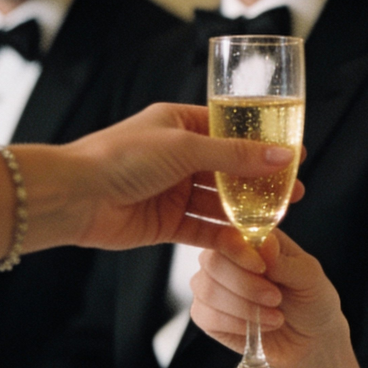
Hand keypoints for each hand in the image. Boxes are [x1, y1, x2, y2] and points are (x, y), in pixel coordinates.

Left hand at [55, 102, 302, 251]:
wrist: (73, 197)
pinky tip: (247, 243)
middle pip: (230, 170)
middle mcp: (179, 157)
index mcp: (180, 125)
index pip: (232, 131)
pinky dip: (225, 237)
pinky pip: (204, 230)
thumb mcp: (185, 147)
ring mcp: (173, 191)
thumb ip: (235, 155)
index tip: (294, 154)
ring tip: (277, 221)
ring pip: (220, 202)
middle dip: (261, 182)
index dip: (263, 143)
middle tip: (294, 193)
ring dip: (246, 212)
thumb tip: (282, 156)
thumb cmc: (120, 157)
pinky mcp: (166, 223)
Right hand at [190, 229, 343, 366]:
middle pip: (212, 262)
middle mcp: (227, 257)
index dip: (239, 251)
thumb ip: (284, 261)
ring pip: (207, 290)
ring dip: (244, 308)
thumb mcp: (309, 277)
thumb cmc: (311, 300)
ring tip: (276, 317)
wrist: (309, 340)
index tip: (262, 269)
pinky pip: (204, 316)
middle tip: (276, 299)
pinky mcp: (206, 314)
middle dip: (245, 285)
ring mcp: (212, 284)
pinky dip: (235, 324)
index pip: (229, 233)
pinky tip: (259, 327)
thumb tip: (264, 242)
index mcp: (252, 238)